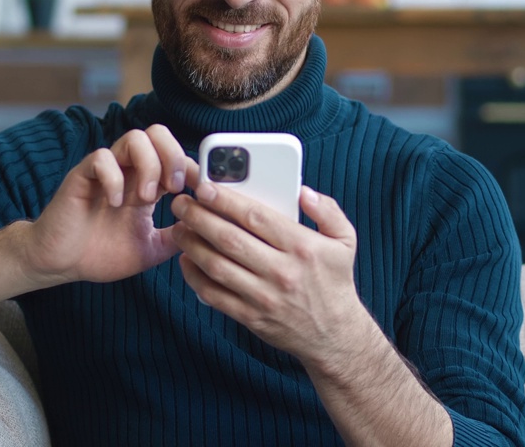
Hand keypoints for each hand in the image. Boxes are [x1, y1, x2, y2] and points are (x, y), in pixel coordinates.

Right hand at [22, 125, 195, 287]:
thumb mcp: (151, 249)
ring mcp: (106, 171)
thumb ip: (176, 237)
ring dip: (148, 165)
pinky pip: (101, 158)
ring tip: (146, 198)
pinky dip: (114, 178)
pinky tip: (115, 203)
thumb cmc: (102, 254)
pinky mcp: (82, 177)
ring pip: (134, 138)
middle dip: (173, 156)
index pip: (176, 155)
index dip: (193, 168)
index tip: (200, 192)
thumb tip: (207, 229)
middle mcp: (129, 171)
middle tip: (173, 188)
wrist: (62, 264)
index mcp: (147, 183)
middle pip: (157, 133)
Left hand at [171, 183, 369, 364]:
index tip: (204, 188)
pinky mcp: (251, 317)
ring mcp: (264, 296)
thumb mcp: (345, 242)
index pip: (256, 217)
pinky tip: (186, 261)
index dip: (226, 200)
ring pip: (217, 266)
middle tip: (181, 203)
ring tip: (179, 228)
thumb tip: (303, 192)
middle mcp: (282, 271)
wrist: (334, 336)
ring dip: (191, 245)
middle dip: (199, 217)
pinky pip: (215, 295)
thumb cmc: (335, 283)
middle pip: (230, 239)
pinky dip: (195, 278)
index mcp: (303, 247)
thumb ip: (327, 211)